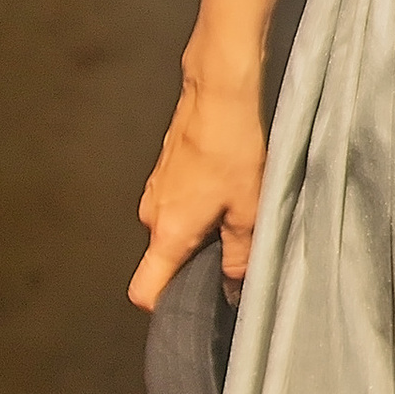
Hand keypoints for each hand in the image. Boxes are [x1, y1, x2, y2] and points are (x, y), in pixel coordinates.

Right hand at [129, 0, 287, 310]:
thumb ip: (240, 256)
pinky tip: (232, 185)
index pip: (143, 289)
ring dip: (202, 227)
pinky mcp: (168, 166)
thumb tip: (235, 288)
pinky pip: (179, 200)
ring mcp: (156, 187)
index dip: (165, 305)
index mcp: (166, 231)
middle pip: (164, 257)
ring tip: (240, 210)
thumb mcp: (250, 210)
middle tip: (235, 250)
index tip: (196, 305)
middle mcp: (151, 212)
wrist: (221, 88)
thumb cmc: (234, 146)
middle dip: (195, 260)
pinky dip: (200, 202)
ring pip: (174, 226)